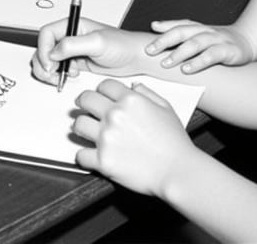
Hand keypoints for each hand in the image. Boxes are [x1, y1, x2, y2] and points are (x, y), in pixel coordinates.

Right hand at [33, 16, 150, 84]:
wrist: (135, 58)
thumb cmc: (122, 45)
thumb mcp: (98, 42)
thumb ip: (73, 45)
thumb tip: (53, 52)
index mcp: (73, 25)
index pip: (47, 33)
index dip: (44, 48)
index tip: (50, 63)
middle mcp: (70, 37)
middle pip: (43, 47)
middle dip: (43, 62)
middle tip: (53, 74)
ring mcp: (72, 51)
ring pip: (48, 59)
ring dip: (49, 70)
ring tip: (60, 77)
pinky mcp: (77, 62)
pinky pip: (59, 68)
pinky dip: (58, 75)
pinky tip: (71, 76)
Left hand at [73, 79, 190, 194]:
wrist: (178, 171)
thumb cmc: (175, 143)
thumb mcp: (166, 108)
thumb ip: (147, 93)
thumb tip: (133, 85)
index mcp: (130, 100)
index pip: (104, 85)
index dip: (101, 90)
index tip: (101, 96)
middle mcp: (115, 115)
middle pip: (85, 99)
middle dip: (84, 102)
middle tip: (85, 107)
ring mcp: (107, 138)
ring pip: (78, 124)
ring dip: (81, 126)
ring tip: (86, 130)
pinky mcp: (103, 161)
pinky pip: (81, 154)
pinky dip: (84, 156)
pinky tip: (89, 155)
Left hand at [145, 19, 255, 72]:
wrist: (249, 41)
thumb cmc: (220, 42)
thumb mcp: (200, 36)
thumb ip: (181, 34)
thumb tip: (156, 29)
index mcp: (198, 27)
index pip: (179, 24)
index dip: (164, 26)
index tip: (149, 31)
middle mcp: (205, 31)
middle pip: (182, 32)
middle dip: (164, 41)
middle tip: (150, 50)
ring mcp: (217, 40)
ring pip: (195, 43)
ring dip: (179, 53)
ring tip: (166, 62)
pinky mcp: (228, 51)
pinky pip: (211, 56)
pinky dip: (198, 62)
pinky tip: (187, 69)